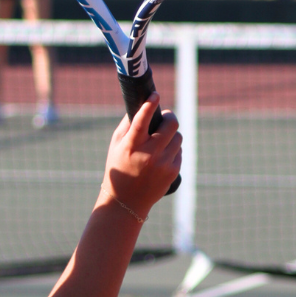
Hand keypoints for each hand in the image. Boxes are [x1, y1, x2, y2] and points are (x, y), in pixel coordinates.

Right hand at [99, 95, 181, 221]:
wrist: (126, 202)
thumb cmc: (119, 168)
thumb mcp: (116, 146)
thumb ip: (128, 125)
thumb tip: (142, 105)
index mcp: (131, 145)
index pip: (142, 120)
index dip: (150, 104)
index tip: (155, 94)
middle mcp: (149, 154)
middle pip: (171, 124)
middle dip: (169, 117)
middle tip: (164, 117)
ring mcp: (163, 164)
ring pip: (178, 137)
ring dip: (171, 134)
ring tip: (161, 140)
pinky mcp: (173, 171)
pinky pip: (179, 151)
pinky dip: (173, 149)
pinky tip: (162, 155)